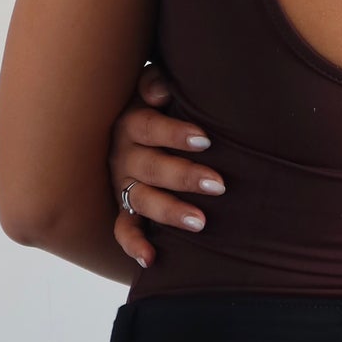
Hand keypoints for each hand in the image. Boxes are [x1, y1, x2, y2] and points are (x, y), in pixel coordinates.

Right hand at [107, 63, 223, 268]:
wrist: (134, 129)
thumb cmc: (159, 104)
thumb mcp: (153, 87)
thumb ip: (156, 81)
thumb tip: (161, 90)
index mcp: (131, 121)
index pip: (149, 127)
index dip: (175, 133)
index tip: (206, 140)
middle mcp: (124, 154)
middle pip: (151, 166)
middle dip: (185, 176)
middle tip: (219, 185)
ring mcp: (123, 184)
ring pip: (143, 199)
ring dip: (170, 211)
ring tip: (201, 223)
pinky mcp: (124, 207)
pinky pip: (124, 229)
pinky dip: (134, 245)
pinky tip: (150, 259)